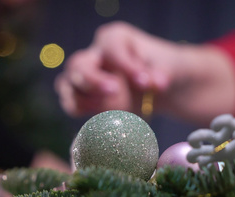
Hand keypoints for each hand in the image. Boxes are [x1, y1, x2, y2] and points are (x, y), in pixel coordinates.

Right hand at [55, 21, 234, 124]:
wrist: (156, 88)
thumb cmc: (160, 70)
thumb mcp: (167, 68)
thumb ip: (161, 73)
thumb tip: (158, 83)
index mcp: (115, 39)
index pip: (112, 48)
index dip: (125, 65)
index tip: (145, 83)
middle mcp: (94, 54)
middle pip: (79, 64)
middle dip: (93, 80)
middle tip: (115, 92)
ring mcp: (83, 75)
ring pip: (68, 84)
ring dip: (82, 99)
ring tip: (106, 108)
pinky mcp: (82, 95)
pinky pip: (70, 102)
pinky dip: (80, 111)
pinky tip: (98, 118)